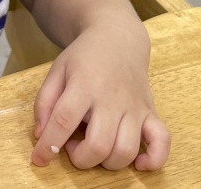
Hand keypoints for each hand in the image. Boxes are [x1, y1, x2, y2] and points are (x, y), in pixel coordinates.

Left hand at [31, 18, 169, 170]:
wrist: (118, 38)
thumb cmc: (84, 58)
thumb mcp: (57, 71)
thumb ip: (44, 102)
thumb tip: (41, 136)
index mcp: (84, 84)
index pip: (64, 120)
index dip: (48, 145)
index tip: (39, 159)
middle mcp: (112, 98)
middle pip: (99, 144)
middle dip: (80, 158)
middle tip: (72, 146)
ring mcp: (135, 106)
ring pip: (126, 150)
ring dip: (107, 162)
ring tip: (95, 148)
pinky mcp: (151, 112)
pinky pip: (162, 141)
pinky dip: (153, 160)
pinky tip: (138, 163)